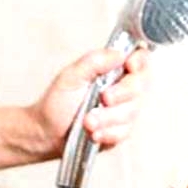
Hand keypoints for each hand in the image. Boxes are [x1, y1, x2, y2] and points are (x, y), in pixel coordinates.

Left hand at [28, 48, 151, 157]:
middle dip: (121, 93)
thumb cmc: (58, 102)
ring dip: (108, 117)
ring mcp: (123, 112)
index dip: (140, 61)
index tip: (129, 65)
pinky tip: (93, 133)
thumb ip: (95, 61)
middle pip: (139, 86)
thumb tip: (119, 54)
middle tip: (104, 98)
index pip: (139, 60)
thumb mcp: (71, 75)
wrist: (47, 132)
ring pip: (131, 112)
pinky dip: (107, 133)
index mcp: (113, 71)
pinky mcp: (119, 132)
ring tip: (87, 121)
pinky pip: (123, 132)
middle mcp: (122, 90)